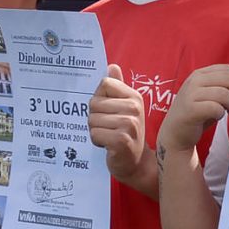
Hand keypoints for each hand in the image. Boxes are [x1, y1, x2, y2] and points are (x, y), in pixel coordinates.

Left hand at [89, 66, 149, 184]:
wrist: (136, 162)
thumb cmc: (125, 133)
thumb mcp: (123, 107)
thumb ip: (117, 86)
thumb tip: (112, 66)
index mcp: (134, 96)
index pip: (104, 84)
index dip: (100, 99)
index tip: (109, 111)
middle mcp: (134, 108)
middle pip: (94, 103)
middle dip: (95, 118)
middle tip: (109, 127)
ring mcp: (129, 124)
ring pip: (92, 120)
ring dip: (96, 131)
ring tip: (109, 136)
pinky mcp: (121, 140)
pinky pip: (95, 134)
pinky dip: (97, 141)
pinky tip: (109, 145)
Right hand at [159, 65, 228, 154]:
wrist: (174, 133)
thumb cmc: (197, 114)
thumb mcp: (210, 96)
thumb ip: (224, 87)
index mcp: (199, 74)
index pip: (227, 69)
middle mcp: (194, 81)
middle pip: (228, 79)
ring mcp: (191, 94)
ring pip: (224, 93)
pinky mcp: (191, 109)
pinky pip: (216, 108)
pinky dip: (222, 113)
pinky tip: (219, 117)